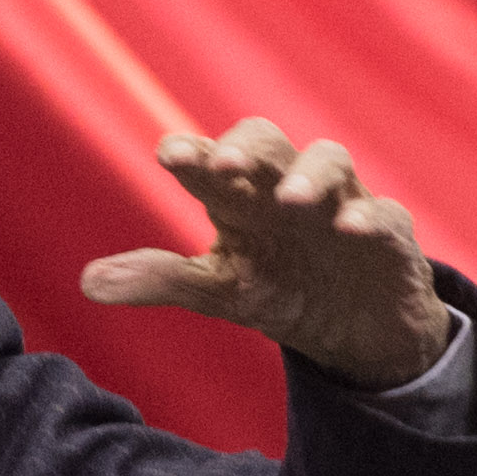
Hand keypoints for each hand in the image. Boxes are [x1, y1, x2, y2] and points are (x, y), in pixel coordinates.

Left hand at [80, 117, 450, 389]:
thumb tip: (87, 282)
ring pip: (330, 162)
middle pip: (268, 144)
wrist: (356, 331)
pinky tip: (351, 228)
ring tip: (289, 197)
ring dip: (310, 175)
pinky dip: (369, 217)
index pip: (211, 163)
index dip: (192, 153)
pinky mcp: (389, 237)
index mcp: (240, 198)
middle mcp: (287, 189)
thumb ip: (160, 279)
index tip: (169, 153)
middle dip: (245, 147)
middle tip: (222, 163)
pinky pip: (385, 215)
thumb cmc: (279, 292)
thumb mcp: (217, 291)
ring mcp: (341, 205)